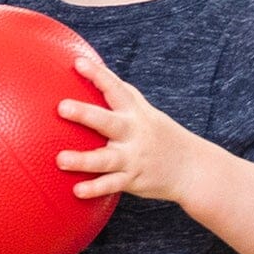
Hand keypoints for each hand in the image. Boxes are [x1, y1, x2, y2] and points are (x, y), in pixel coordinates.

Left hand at [56, 46, 210, 204]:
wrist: (192, 167)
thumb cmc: (159, 135)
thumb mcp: (145, 112)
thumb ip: (121, 96)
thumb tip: (92, 71)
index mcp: (135, 112)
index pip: (116, 88)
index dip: (98, 74)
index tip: (78, 62)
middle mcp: (134, 132)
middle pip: (107, 121)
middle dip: (85, 114)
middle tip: (62, 107)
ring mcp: (133, 157)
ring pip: (106, 159)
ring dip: (83, 160)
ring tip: (60, 159)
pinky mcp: (134, 179)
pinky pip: (112, 185)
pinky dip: (96, 189)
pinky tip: (77, 191)